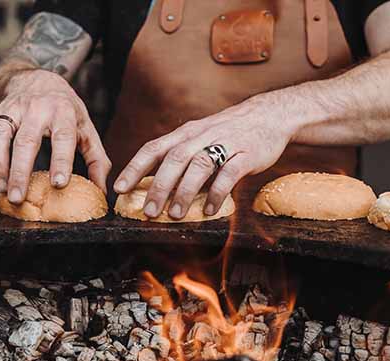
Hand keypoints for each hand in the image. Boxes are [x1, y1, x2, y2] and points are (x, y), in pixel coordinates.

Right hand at [0, 69, 110, 203]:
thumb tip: (102, 190)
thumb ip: (97, 159)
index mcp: (64, 113)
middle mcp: (37, 109)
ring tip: (1, 187)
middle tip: (17, 197)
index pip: (63, 138)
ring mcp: (12, 108)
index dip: (61, 161)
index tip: (59, 184)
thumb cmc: (67, 111)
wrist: (41, 79)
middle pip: (25, 141)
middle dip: (20, 171)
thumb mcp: (87, 130)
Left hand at [113, 95, 294, 218]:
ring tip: (174, 214)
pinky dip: (217, 193)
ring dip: (184, 192)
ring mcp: (224, 144)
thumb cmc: (230, 131)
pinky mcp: (246, 155)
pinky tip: (210, 210)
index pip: (154, 148)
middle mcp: (201, 136)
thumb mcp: (201, 136)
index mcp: (186, 133)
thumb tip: (158, 186)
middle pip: (174, 159)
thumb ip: (182, 156)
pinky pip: (228, 175)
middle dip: (158, 187)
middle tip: (148, 212)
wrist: (269, 116)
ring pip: (199, 166)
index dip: (135, 168)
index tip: (120, 189)